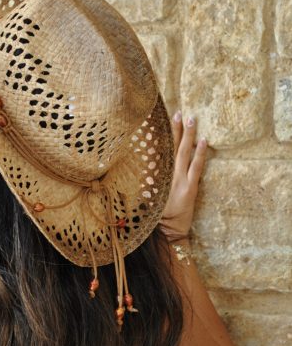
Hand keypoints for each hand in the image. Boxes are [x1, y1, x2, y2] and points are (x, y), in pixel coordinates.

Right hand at [158, 111, 207, 241]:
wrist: (168, 232)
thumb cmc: (155, 217)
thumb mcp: (146, 198)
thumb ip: (145, 182)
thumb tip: (142, 167)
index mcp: (153, 177)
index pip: (155, 152)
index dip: (157, 137)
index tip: (158, 122)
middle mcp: (165, 176)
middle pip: (170, 147)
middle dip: (174, 129)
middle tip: (178, 113)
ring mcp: (179, 180)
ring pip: (183, 152)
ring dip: (187, 135)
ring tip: (191, 119)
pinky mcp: (190, 187)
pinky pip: (196, 166)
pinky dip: (200, 152)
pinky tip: (203, 140)